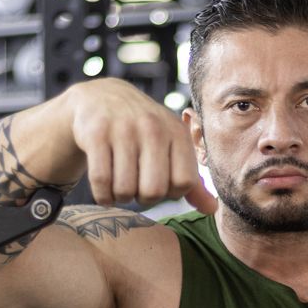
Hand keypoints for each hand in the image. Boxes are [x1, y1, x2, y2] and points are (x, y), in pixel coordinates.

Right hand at [66, 78, 216, 214]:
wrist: (100, 98)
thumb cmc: (142, 131)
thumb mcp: (170, 146)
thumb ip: (192, 180)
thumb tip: (211, 209)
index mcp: (177, 132)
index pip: (184, 183)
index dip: (172, 192)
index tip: (161, 182)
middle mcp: (153, 127)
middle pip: (154, 191)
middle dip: (144, 198)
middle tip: (137, 186)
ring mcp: (123, 129)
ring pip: (125, 190)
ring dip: (120, 197)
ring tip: (119, 185)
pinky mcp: (96, 133)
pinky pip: (101, 182)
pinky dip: (102, 195)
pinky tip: (104, 189)